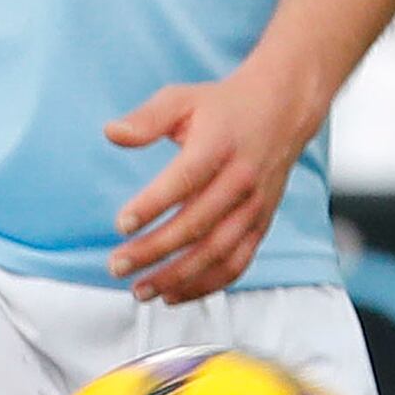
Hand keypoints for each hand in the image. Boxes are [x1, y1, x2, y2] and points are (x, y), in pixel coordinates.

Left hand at [106, 54, 315, 298]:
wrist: (283, 110)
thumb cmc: (223, 106)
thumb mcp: (183, 99)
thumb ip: (147, 118)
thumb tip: (111, 133)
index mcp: (219, 146)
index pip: (185, 180)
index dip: (153, 205)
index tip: (122, 224)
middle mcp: (241, 180)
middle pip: (197, 225)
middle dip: (155, 250)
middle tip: (117, 265)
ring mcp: (254, 207)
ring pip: (217, 252)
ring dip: (178, 277)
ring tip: (141, 291)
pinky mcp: (261, 225)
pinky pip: (236, 264)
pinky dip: (206, 285)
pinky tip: (173, 295)